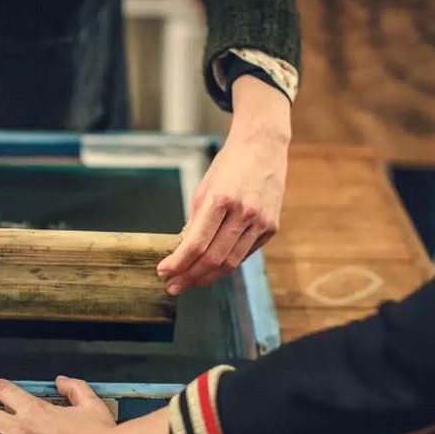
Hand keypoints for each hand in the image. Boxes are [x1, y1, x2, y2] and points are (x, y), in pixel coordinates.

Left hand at [157, 76, 289, 293]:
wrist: (263, 146)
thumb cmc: (229, 165)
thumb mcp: (204, 188)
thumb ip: (195, 221)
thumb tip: (183, 251)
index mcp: (221, 199)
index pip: (196, 243)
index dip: (178, 263)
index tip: (163, 271)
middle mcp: (243, 212)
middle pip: (213, 258)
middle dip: (189, 276)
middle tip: (172, 287)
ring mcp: (261, 221)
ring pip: (231, 263)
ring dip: (207, 277)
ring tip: (189, 283)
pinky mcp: (272, 227)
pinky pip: (245, 254)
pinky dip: (227, 264)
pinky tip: (211, 270)